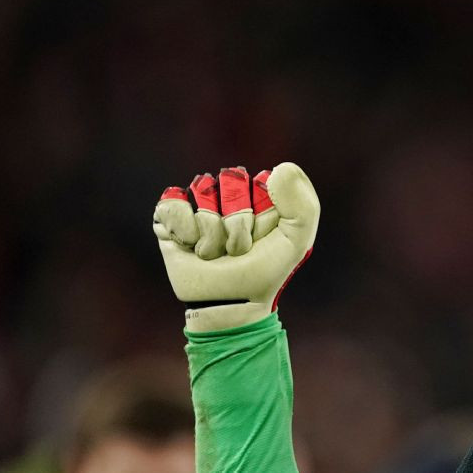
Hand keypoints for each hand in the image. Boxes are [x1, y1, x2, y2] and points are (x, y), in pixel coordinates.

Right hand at [153, 162, 318, 331]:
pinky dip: (185, 231)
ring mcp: (198, 203)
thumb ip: (303, 204)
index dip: (262, 214)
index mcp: (258, 192)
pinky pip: (173, 205)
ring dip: (213, 235)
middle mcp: (227, 193)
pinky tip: (192, 247)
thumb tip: (277, 170)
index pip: (258, 181)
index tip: (264, 237)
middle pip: (229, 185)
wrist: (233, 302)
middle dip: (238, 226)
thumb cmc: (266, 270)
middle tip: (239, 249)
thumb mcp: (297, 239)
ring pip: (203, 197)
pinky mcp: (169, 216)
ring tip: (218, 252)